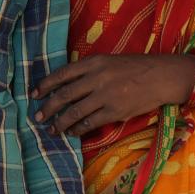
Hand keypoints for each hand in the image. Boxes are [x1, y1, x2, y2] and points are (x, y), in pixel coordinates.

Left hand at [31, 53, 194, 137]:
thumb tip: (66, 84)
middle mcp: (97, 78)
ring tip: (52, 129)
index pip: (62, 74)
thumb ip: (89, 70)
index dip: (45, 84)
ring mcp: (106, 96)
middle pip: (65, 95)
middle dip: (48, 107)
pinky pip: (90, 123)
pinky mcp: (115, 111)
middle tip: (37, 116)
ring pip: (74, 112)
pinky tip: (71, 132)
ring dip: (60, 122)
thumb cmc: (135, 68)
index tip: (34, 93)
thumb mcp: (109, 61)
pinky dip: (77, 129)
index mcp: (94, 62)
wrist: (161, 76)